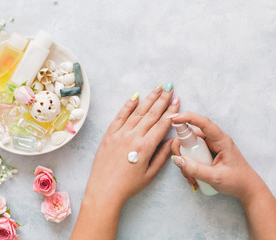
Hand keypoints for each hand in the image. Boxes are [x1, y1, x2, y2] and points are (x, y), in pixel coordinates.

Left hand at [84, 85, 178, 207]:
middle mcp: (133, 137)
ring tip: (157, 87)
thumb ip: (162, 156)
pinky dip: (128, 105)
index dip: (171, 111)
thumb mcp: (150, 174)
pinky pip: (119, 116)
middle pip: (151, 114)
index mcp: (145, 147)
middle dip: (162, 99)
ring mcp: (119, 134)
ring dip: (148, 98)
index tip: (177, 99)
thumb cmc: (128, 186)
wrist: (104, 190)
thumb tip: (172, 141)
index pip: (162, 124)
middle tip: (169, 86)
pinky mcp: (109, 134)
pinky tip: (135, 96)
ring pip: (137, 112)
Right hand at [170, 112, 275, 239]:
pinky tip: (193, 177)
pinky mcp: (206, 151)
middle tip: (184, 169)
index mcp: (221, 140)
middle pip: (189, 135)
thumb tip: (177, 159)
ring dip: (184, 161)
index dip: (187, 117)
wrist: (247, 189)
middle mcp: (214, 139)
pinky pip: (190, 153)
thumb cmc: (237, 181)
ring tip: (192, 178)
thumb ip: (196, 169)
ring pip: (187, 146)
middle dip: (182, 152)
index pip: (203, 123)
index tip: (173, 118)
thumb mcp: (216, 178)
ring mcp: (209, 145)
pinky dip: (188, 164)